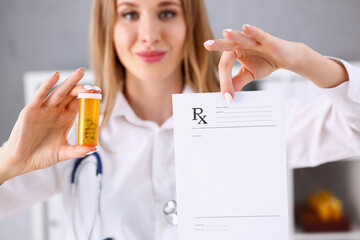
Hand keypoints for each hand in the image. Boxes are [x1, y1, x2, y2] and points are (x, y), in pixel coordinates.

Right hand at [0, 68, 99, 182]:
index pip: (79, 103)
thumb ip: (78, 150)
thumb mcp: (63, 153)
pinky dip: (47, 85)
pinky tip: (55, 76)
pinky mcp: (31, 110)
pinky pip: (40, 95)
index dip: (88, 97)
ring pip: (59, 92)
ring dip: (70, 82)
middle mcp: (56, 111)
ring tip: (80, 72)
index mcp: (65, 118)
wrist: (21, 161)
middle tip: (94, 85)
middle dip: (82, 88)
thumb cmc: (41, 156)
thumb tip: (93, 148)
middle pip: (71, 95)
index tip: (99, 93)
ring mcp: (44, 109)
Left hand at [204, 25, 302, 96]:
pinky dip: (253, 31)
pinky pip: (259, 34)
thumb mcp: (248, 75)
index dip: (225, 82)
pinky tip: (245, 27)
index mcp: (234, 52)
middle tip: (206, 45)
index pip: (225, 66)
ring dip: (234, 35)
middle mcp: (241, 44)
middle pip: (228, 46)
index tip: (227, 97)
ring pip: (241, 37)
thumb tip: (226, 95)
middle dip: (217, 44)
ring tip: (225, 32)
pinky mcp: (267, 39)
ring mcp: (253, 40)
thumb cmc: (265, 62)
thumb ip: (236, 82)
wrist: (285, 59)